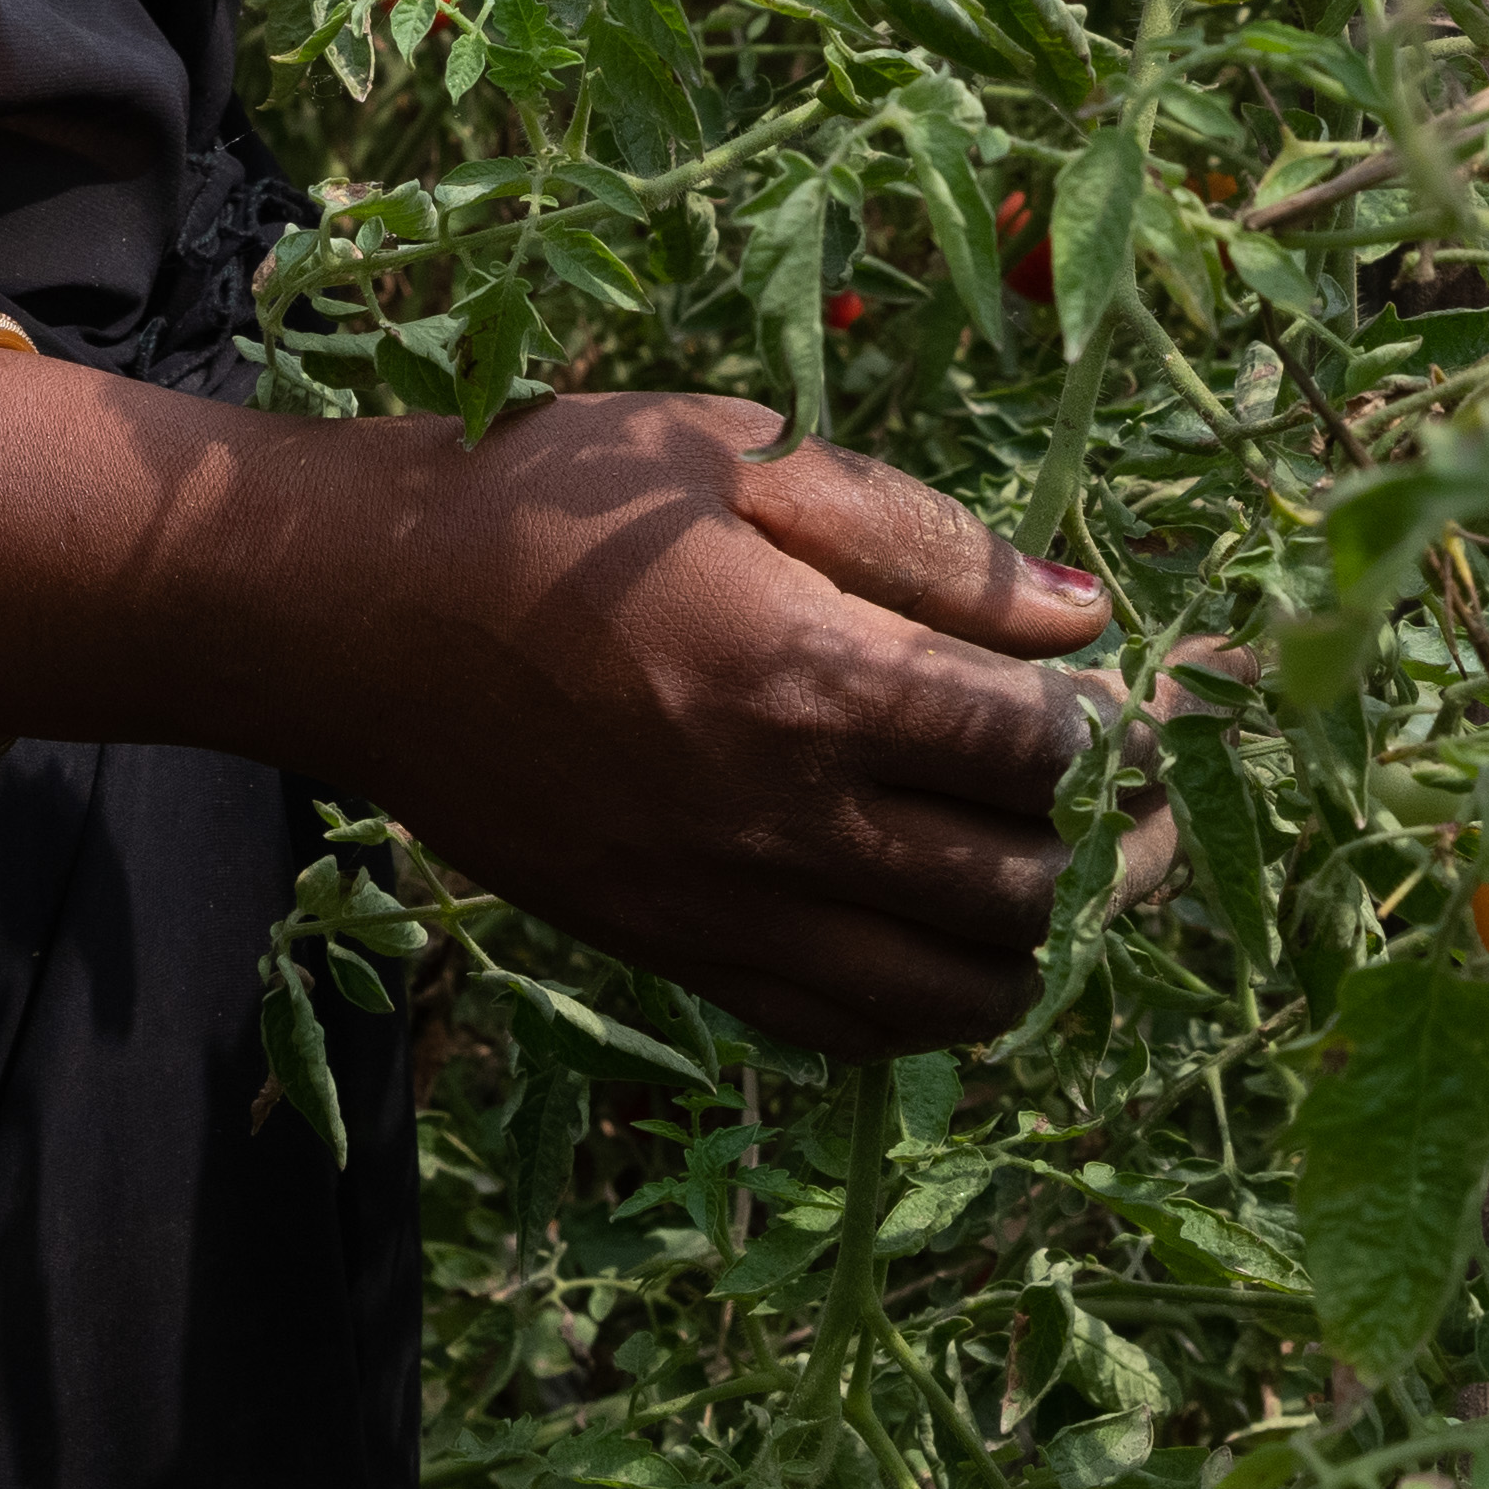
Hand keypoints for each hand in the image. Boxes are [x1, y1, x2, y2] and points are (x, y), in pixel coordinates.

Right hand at [332, 399, 1110, 1054]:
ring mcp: (731, 906)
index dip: (1118, 732)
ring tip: (1046, 878)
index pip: (1044, 749)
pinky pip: (849, 1034)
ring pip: (956, 991)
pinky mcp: (676, 954)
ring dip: (1032, 942)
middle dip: (1111, 847)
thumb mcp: (736, 455)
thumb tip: (1084, 619)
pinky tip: (938, 943)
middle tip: (1128, 801)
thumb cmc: (545, 501)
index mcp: (817, 674)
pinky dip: (926, 1009)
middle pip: (1025, 883)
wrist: (360, 615)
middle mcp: (790, 817)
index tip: (1124, 701)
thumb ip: (922, 538)